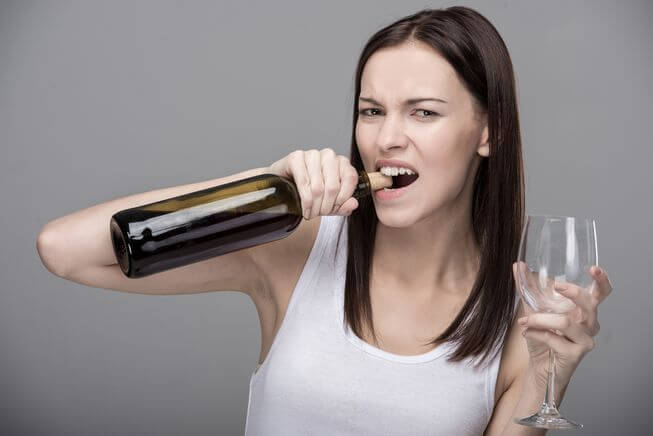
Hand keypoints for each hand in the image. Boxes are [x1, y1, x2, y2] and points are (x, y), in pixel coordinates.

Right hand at [268, 148, 359, 219]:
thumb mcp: (330, 203)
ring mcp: (312, 154)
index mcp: (342, 162)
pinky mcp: (296, 157)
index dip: (342, 199)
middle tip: (319, 214)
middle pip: (333, 186)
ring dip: (314, 206)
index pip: (350, 178)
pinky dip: (305, 201)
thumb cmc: (310, 192)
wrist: (284, 187)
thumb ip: (344, 205)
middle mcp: (329, 156)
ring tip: (311, 213)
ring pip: (318, 187)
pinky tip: (304, 209)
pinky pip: (303, 182)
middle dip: (326, 206)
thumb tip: (353, 204)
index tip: (334, 209)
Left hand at [513, 262, 613, 392]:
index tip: (593, 269)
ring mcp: (584, 339)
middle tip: (556, 285)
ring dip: (540, 319)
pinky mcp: (576, 354)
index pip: (601, 293)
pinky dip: (536, 333)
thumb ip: (526, 288)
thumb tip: (518, 265)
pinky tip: (526, 333)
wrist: (539, 368)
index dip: (601, 280)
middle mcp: (589, 324)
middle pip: (590, 303)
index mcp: (582, 310)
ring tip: (524, 321)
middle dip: (574, 292)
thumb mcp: (532, 309)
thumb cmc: (542, 338)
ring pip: (566, 322)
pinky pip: (554, 338)